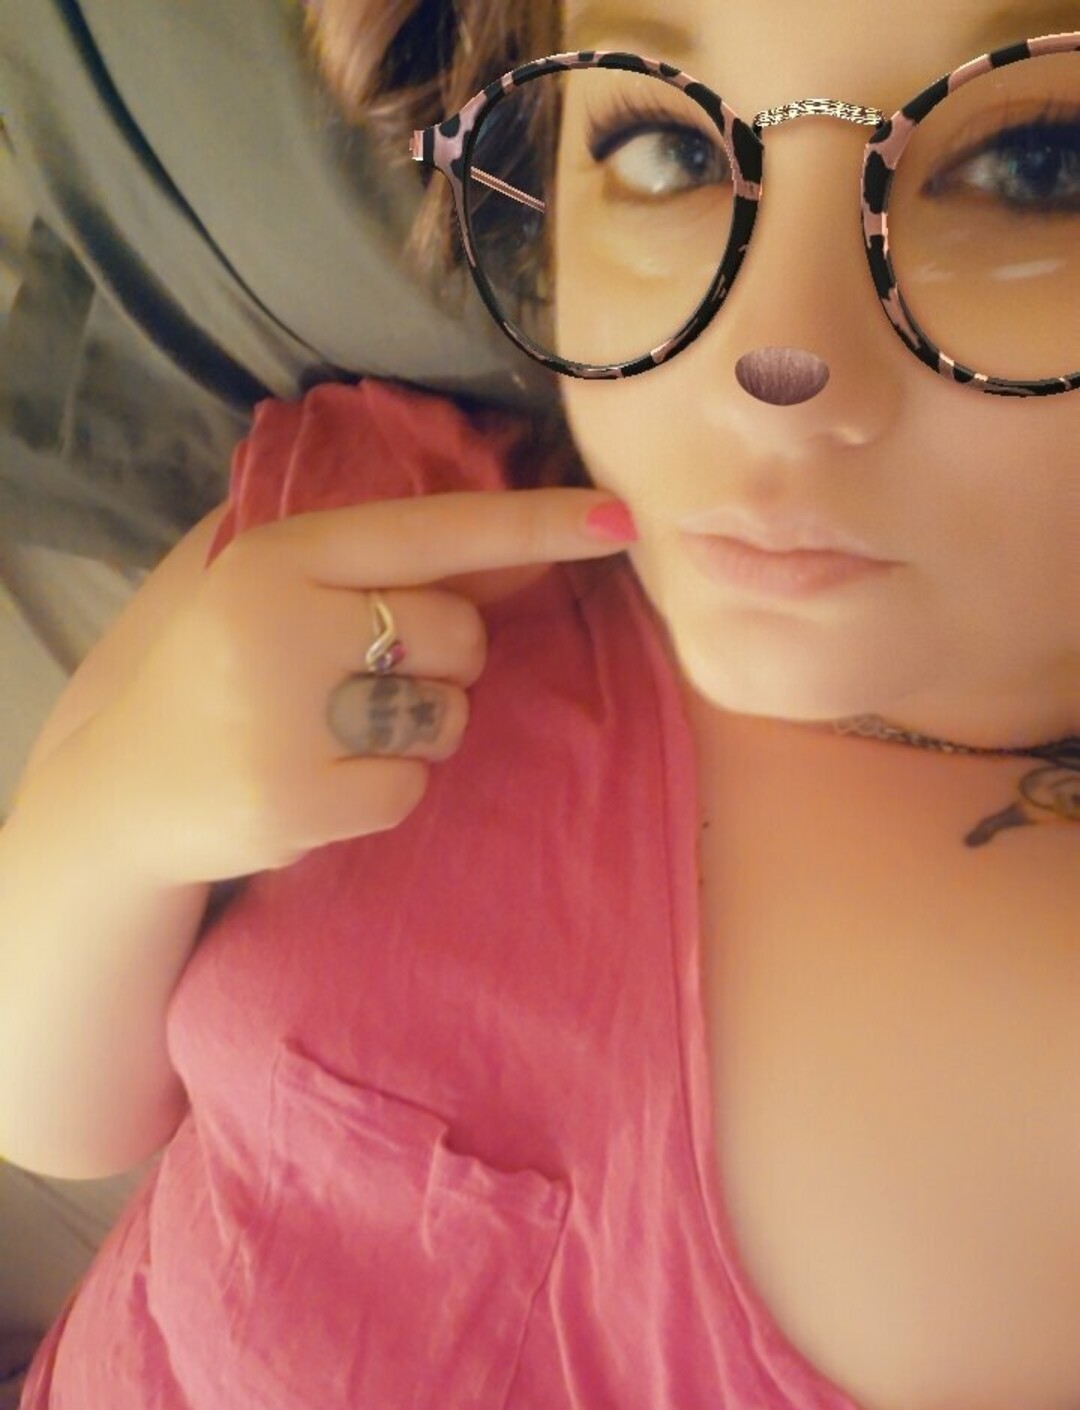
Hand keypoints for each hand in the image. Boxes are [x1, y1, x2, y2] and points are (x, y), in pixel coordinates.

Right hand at [87, 490, 635, 885]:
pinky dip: (387, 790)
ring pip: (446, 717)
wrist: (127, 788)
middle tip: (372, 681)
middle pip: (458, 635)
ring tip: (340, 732)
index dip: (533, 525)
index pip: (433, 532)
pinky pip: (411, 788)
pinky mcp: (298, 800)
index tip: (621, 519)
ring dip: (421, 732)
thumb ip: (391, 574)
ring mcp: (286, 718)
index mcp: (281, 556)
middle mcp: (281, 624)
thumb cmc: (226, 676)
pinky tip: (325, 782)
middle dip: (446, 664)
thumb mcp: (283, 596)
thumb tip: (526, 560)